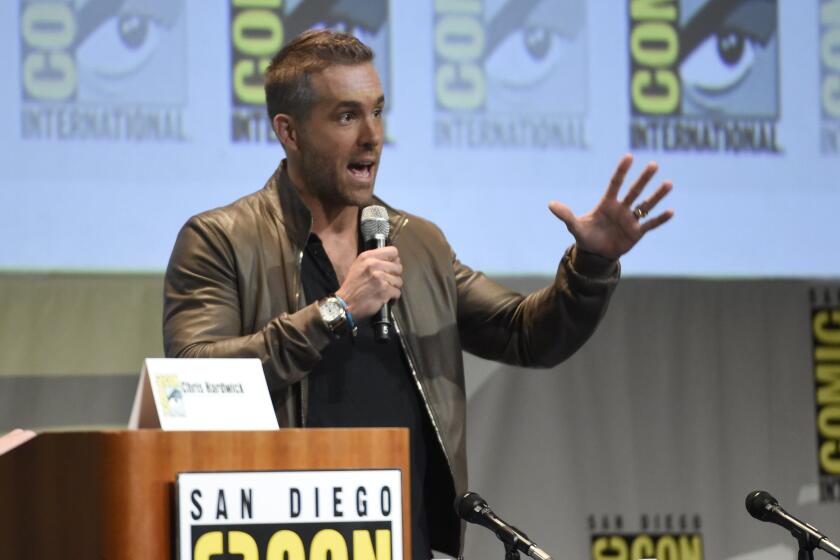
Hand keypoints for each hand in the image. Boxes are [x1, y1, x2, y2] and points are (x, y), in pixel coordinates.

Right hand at [335, 246, 401, 319]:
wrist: (345, 303)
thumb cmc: (352, 286)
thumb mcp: (358, 265)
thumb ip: (374, 259)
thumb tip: (393, 260)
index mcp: (368, 257)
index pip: (393, 251)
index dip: (394, 260)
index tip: (391, 265)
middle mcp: (374, 265)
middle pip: (398, 267)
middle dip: (394, 275)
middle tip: (387, 280)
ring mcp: (380, 278)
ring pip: (399, 280)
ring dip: (394, 286)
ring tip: (384, 289)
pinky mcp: (384, 291)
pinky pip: (397, 292)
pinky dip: (393, 296)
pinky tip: (384, 296)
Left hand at [548, 154, 673, 260]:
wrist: (596, 254)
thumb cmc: (586, 237)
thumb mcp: (575, 227)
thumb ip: (566, 215)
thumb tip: (550, 204)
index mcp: (607, 204)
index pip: (615, 183)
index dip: (621, 171)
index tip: (629, 156)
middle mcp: (622, 208)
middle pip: (634, 190)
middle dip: (643, 178)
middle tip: (654, 164)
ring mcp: (631, 220)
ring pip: (646, 204)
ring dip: (657, 195)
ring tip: (668, 183)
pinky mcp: (637, 232)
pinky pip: (651, 224)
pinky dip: (660, 219)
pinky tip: (671, 211)